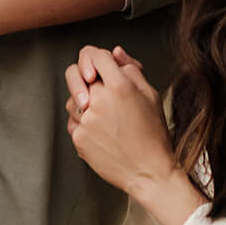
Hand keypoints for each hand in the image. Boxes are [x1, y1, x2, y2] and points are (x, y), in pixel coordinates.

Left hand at [65, 44, 199, 224]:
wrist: (149, 172)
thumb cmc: (153, 134)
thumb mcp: (151, 95)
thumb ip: (131, 69)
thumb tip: (115, 52)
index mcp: (120, 86)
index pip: (96, 55)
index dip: (97, 57)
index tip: (100, 66)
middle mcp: (99, 101)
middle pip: (75, 72)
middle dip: (82, 75)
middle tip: (91, 82)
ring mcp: (86, 120)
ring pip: (72, 99)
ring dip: (83, 102)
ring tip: (106, 117)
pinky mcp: (79, 138)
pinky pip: (73, 122)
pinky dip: (83, 124)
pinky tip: (102, 132)